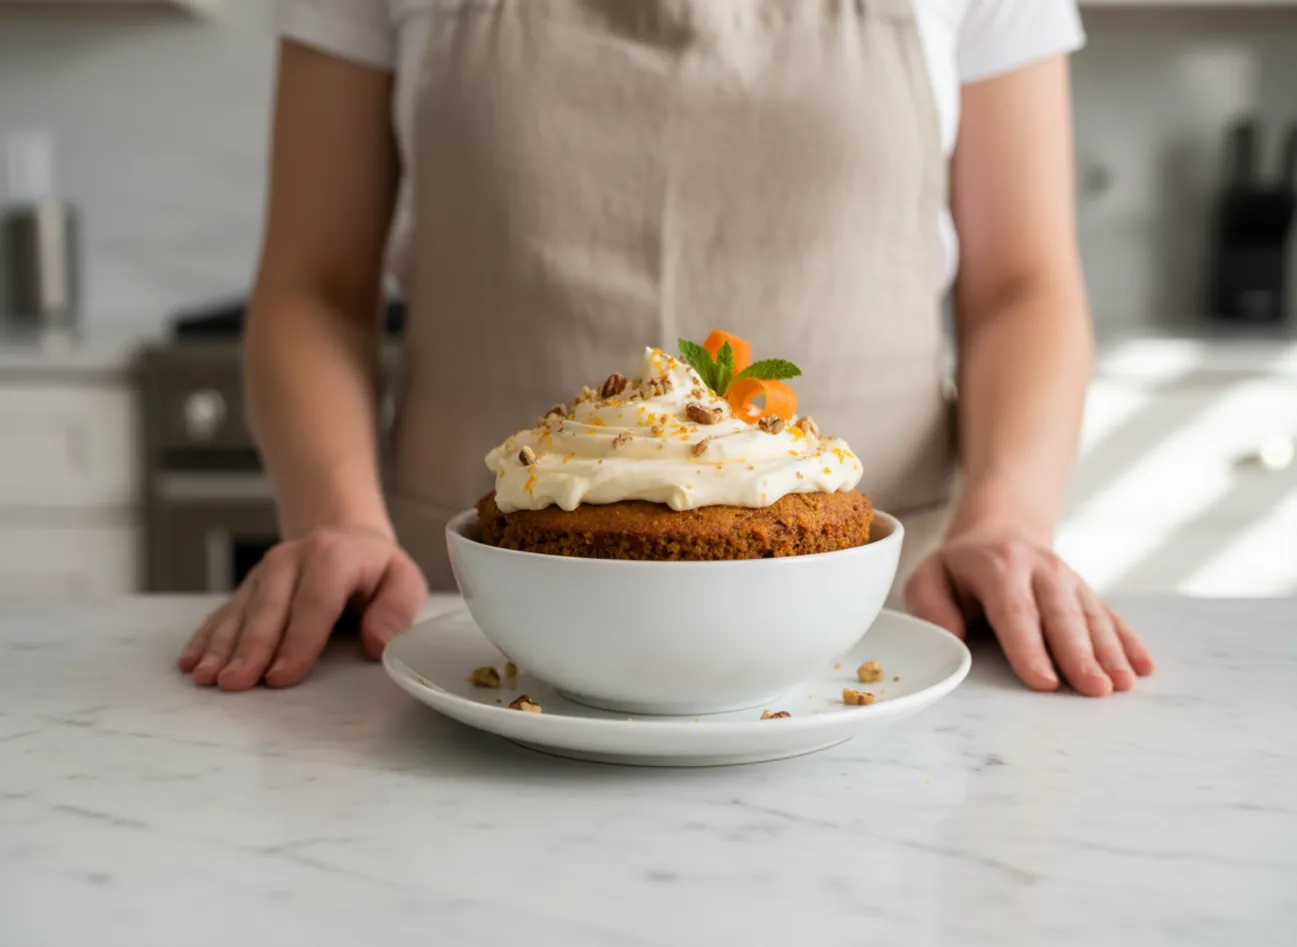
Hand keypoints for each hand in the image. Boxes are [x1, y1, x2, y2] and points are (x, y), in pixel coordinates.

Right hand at [177, 526, 427, 690]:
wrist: (342, 536)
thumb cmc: (375, 569)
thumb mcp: (403, 581)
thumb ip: (395, 611)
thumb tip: (378, 644)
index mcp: (333, 556)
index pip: (314, 602)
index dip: (298, 641)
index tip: (281, 676)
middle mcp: (292, 560)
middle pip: (269, 608)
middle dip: (250, 649)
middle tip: (235, 683)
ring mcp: (264, 573)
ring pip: (240, 612)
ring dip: (221, 646)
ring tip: (206, 678)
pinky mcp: (248, 588)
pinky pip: (223, 612)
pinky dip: (205, 637)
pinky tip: (189, 661)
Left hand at [904, 529, 1153, 696]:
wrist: (1002, 530)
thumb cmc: (960, 568)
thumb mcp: (929, 577)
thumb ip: (931, 606)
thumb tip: (952, 640)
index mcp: (999, 567)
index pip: (1015, 612)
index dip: (1030, 648)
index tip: (1045, 682)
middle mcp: (1042, 570)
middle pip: (1062, 617)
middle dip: (1080, 655)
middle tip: (1096, 689)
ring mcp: (1070, 581)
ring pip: (1092, 618)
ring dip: (1111, 652)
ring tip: (1123, 684)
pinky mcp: (1088, 593)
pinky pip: (1111, 617)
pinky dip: (1130, 642)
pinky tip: (1145, 666)